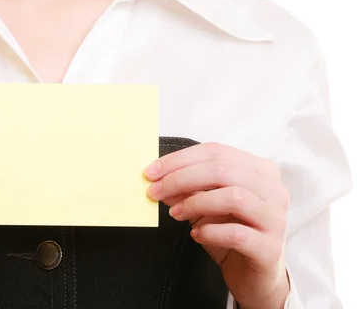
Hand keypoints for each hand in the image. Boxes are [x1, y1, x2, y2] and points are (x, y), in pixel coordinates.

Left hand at [145, 143, 289, 308]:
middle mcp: (273, 189)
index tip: (151, 172)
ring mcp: (275, 218)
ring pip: (233, 197)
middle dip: (181, 179)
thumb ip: (187, 188)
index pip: (215, 152)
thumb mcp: (205, 206)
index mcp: (259, 170)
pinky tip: (196, 235)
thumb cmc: (231, 233)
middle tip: (155, 191)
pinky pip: (236, 233)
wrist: (254, 276)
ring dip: (195, 203)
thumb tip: (158, 178)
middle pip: (222, 170)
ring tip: (176, 214)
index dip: (179, 160)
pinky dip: (210, 231)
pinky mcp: (270, 247)